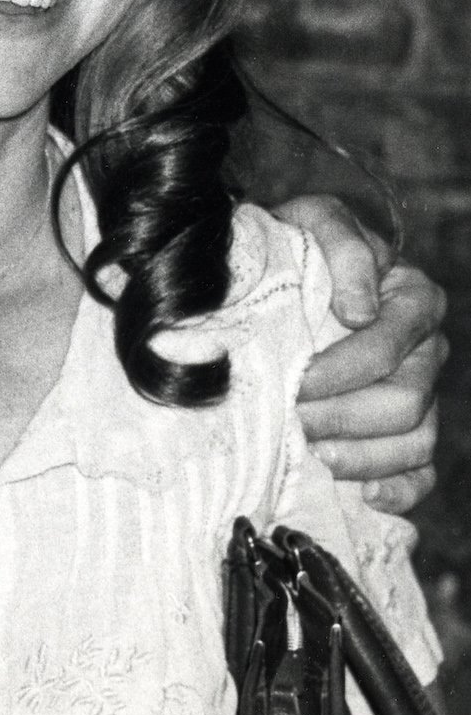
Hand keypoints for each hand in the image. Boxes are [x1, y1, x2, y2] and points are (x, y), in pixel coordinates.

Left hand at [273, 193, 447, 514]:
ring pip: (416, 443)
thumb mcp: (316, 221)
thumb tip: (361, 310)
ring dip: (361, 456)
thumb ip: (345, 248)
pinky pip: (420, 475)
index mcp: (413, 299)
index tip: (295, 380)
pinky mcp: (408, 431)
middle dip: (343, 417)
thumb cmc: (302, 244)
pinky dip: (396, 490)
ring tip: (311, 453)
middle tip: (290, 420)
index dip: (340, 371)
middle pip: (406, 403)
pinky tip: (359, 493)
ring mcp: (424, 393)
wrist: (287, 269)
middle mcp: (427, 350)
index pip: (387, 349)